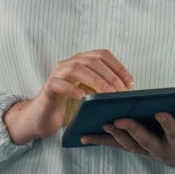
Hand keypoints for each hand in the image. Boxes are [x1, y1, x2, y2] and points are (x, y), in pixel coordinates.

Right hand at [3, 49, 133, 144]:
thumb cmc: (69, 107)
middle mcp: (69, 63)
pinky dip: (73, 89)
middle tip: (121, 91)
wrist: (42, 119)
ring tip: (108, 94)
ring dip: (96, 80)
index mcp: (81, 61)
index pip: (102, 54)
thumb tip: (128, 94)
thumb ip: (103, 91)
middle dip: (110, 75)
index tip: (131, 83)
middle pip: (92, 60)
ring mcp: (57, 73)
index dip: (118, 66)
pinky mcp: (48, 87)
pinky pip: (60, 84)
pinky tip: (83, 98)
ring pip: (77, 68)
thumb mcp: (90, 97)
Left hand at [81, 113, 174, 173]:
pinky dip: (100, 140)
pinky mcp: (136, 148)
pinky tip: (83, 135)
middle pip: (144, 140)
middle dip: (131, 130)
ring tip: (97, 124)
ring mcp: (146, 151)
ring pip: (127, 144)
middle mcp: (160, 150)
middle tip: (119, 119)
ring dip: (112, 135)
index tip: (161, 112)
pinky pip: (116, 145)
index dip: (168, 124)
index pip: (174, 133)